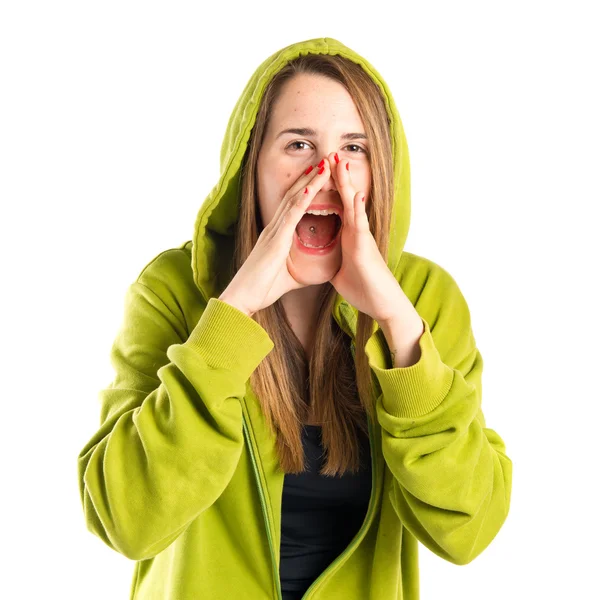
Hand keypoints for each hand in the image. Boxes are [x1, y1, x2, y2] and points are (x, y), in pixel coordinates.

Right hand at [219, 160, 330, 316]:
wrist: (241, 299)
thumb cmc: (260, 289)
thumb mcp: (287, 277)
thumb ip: (300, 269)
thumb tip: (314, 270)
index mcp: (277, 235)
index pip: (295, 205)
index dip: (307, 188)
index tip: (321, 174)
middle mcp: (274, 228)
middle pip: (295, 195)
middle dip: (311, 177)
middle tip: (326, 160)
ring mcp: (273, 232)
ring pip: (294, 199)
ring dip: (310, 181)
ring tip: (325, 165)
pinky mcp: (274, 240)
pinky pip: (291, 216)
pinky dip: (302, 200)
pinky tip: (312, 187)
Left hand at [326, 152, 402, 322]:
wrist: (383, 306)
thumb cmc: (364, 290)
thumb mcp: (340, 272)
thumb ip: (333, 260)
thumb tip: (321, 259)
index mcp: (348, 236)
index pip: (338, 206)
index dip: (330, 188)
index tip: (321, 170)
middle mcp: (356, 232)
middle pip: (346, 199)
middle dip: (338, 177)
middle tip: (330, 154)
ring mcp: (363, 238)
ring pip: (354, 205)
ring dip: (347, 184)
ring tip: (340, 162)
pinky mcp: (366, 249)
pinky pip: (361, 226)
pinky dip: (358, 210)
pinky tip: (356, 194)